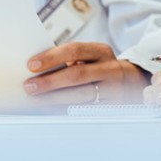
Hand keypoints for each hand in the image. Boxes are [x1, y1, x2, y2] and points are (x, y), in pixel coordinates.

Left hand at [23, 42, 149, 104]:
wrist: (131, 82)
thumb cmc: (98, 68)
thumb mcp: (89, 58)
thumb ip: (67, 60)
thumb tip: (35, 69)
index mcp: (101, 51)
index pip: (75, 50)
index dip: (51, 57)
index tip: (31, 65)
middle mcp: (111, 69)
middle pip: (77, 75)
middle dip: (50, 82)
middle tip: (29, 87)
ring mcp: (115, 90)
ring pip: (82, 95)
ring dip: (55, 98)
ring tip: (36, 100)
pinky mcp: (115, 108)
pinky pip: (87, 110)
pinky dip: (67, 110)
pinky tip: (52, 110)